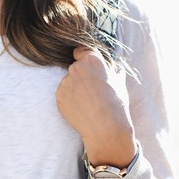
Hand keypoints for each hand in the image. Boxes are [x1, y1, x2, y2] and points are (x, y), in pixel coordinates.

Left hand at [56, 47, 135, 167]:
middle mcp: (76, 67)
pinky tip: (81, 108)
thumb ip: (114, 71)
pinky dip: (69, 100)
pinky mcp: (59, 96)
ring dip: (75, 88)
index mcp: (92, 60)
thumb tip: (115, 67)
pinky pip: (64, 94)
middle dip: (82, 76)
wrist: (105, 128)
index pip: (80, 51)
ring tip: (88, 103)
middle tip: (92, 91)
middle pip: (75, 68)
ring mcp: (65, 82)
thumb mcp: (119, 82)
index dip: (83, 58)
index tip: (87, 67)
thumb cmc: (116, 104)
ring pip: (69, 82)